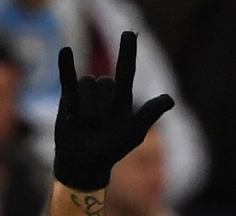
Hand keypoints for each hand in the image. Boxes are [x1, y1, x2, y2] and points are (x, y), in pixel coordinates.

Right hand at [54, 31, 173, 190]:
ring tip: (86, 123)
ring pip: (87, 85)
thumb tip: (170, 99)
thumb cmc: (112, 149)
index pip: (126, 70)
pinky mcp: (69, 96)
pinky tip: (66, 51)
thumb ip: (149, 114)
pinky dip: (66, 65)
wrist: (85, 161)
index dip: (128, 52)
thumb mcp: (133, 133)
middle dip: (103, 107)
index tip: (129, 34)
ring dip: (87, 108)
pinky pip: (67, 77)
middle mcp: (105, 92)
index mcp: (122, 98)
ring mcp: (86, 92)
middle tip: (101, 124)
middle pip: (105, 83)